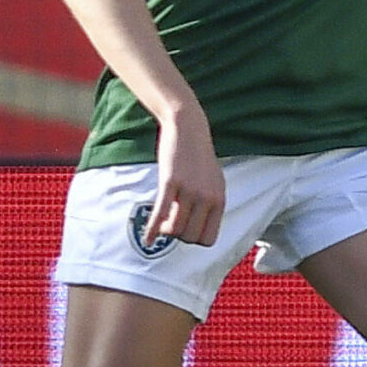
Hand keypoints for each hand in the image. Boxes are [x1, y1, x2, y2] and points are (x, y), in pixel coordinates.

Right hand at [148, 108, 224, 247]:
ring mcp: (189, 191)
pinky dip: (152, 229)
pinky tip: (147, 238)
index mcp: (219, 200)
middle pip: (190, 237)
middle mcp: (207, 198)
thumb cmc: (198, 155)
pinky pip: (160, 213)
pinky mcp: (171, 182)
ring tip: (162, 222)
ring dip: (165, 230)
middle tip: (171, 223)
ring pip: (175, 229)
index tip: (186, 230)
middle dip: (178, 235)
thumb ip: (208, 203)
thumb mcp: (212, 181)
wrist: (188, 127)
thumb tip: (196, 226)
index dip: (194, 239)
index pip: (208, 239)